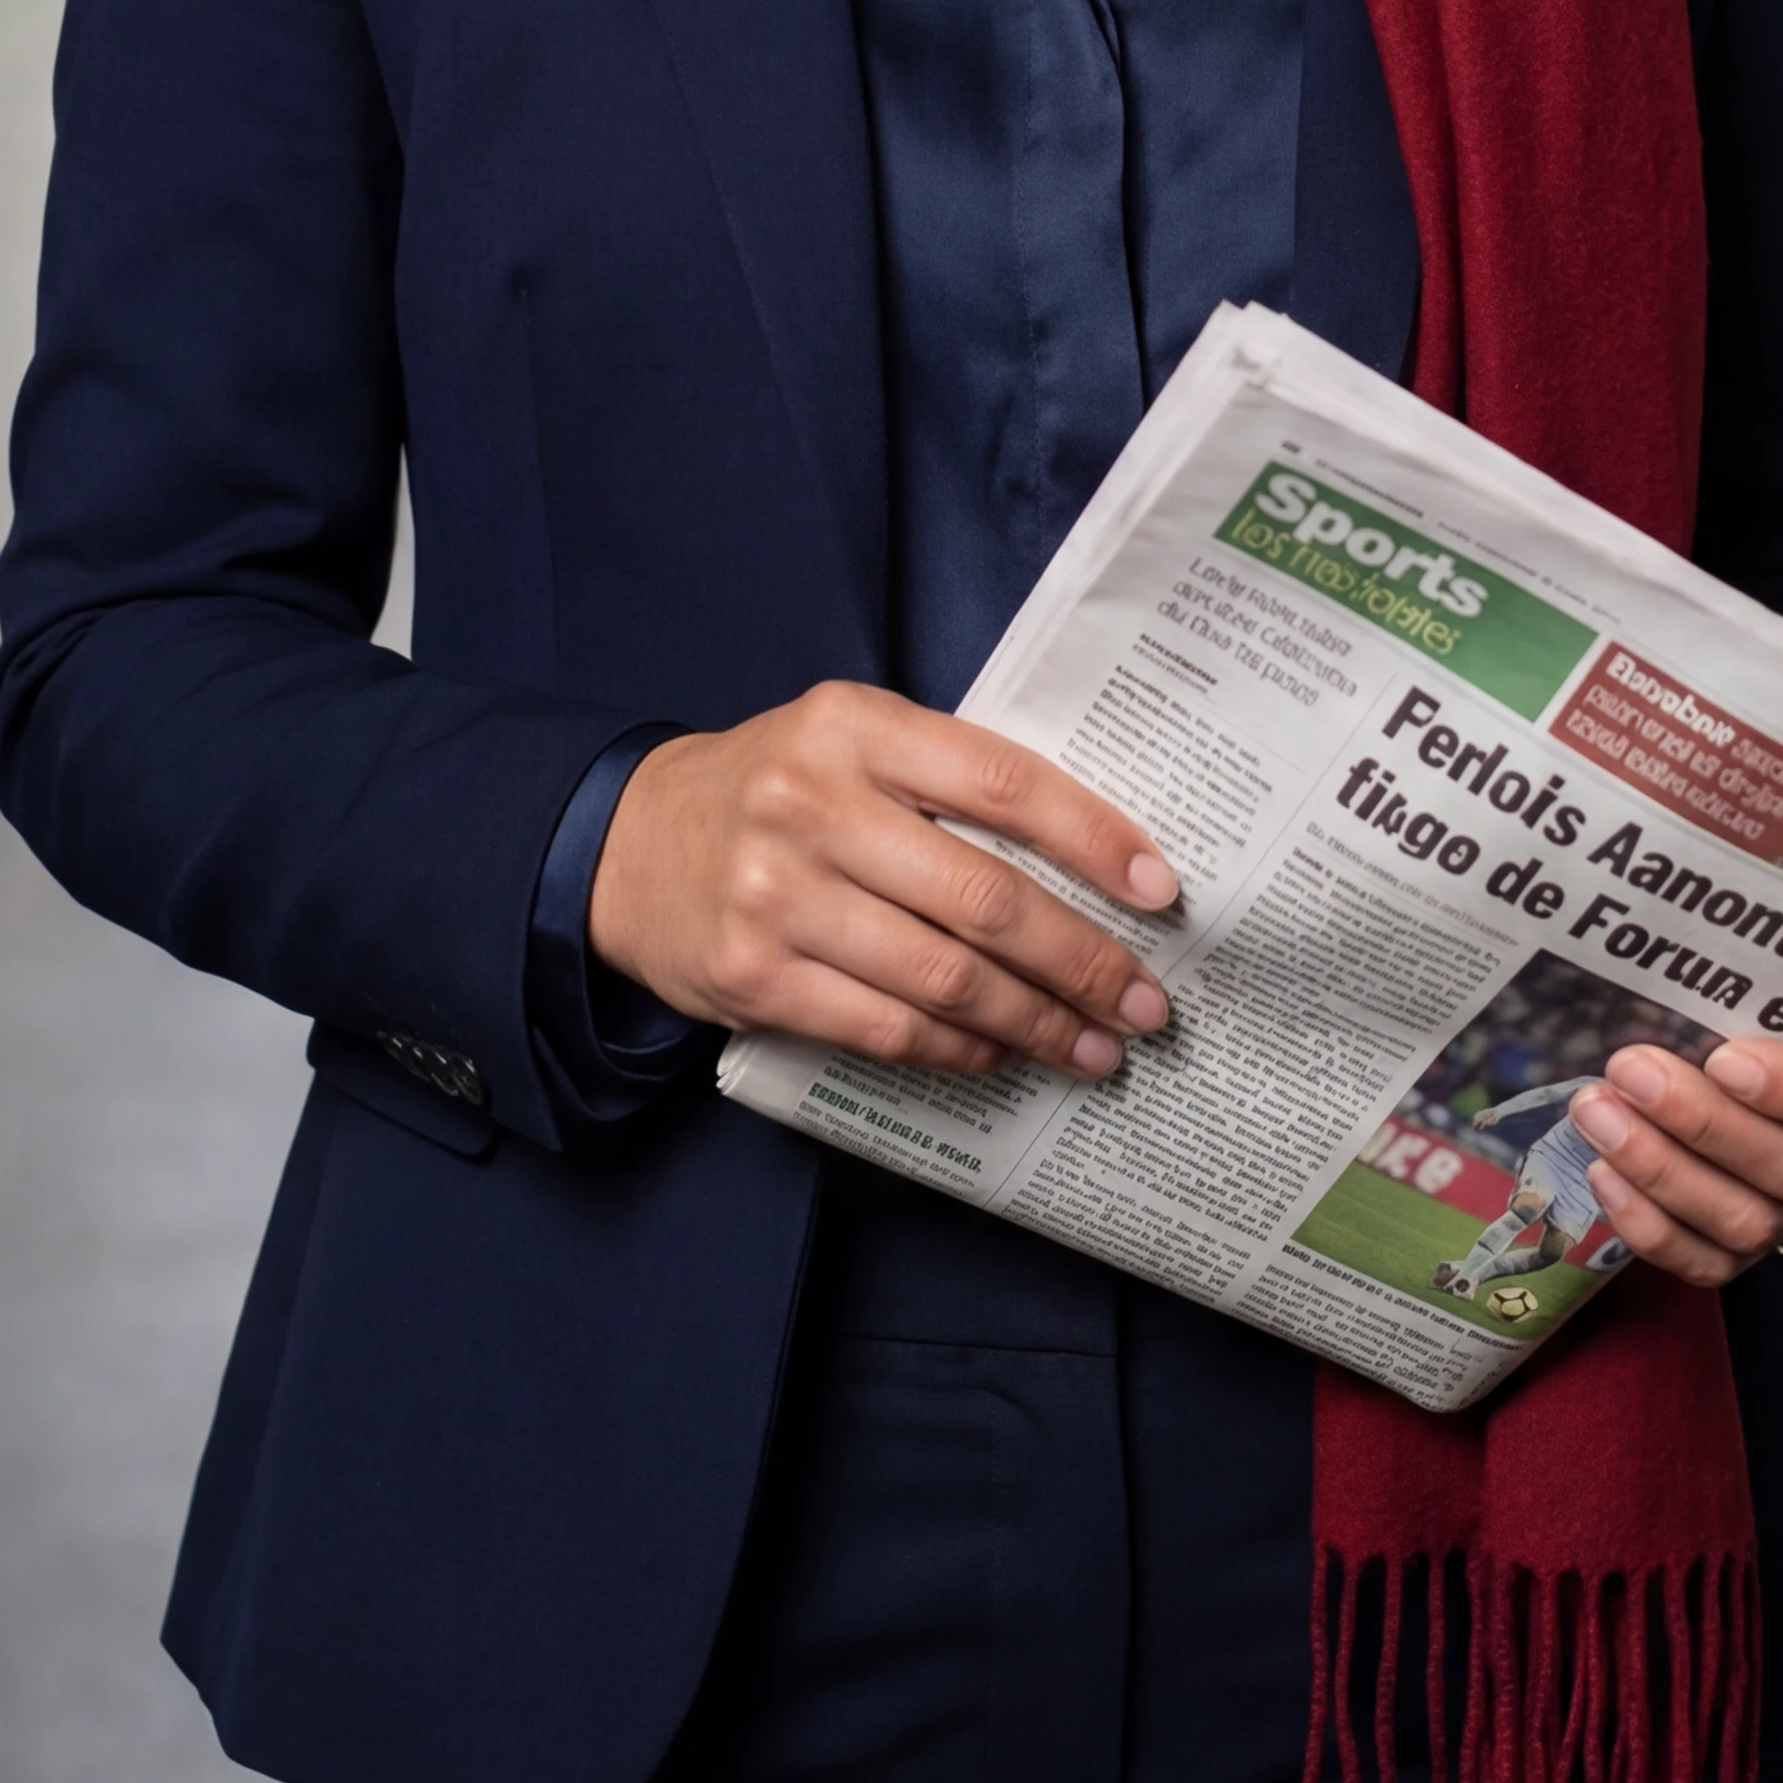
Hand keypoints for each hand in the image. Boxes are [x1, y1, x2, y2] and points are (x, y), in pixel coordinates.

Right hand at [589, 684, 1179, 1083]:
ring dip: (1035, 1024)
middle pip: (983, 898)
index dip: (1093, 839)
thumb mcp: (848, 740)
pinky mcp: (753, 979)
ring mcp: (776, 897)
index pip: (1001, 782)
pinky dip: (960, 1050)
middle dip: (1083, 961)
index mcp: (853, 726)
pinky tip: (1003, 1055)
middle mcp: (812, 805)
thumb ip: (947, 776)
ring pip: (943, 978)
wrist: (624, 845)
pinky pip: (885, 1028)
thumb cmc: (775, 789)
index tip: (1158, 892)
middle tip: (1147, 1004)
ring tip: (1095, 1050)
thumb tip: (1096, 855)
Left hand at [1569, 992, 1782, 1288]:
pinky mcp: (1767, 1240)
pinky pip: (1715, 1263)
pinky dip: (1654, 1230)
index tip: (1723, 1058)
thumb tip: (1700, 888)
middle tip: (1626, 1070)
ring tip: (1595, 1113)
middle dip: (1701, 1125)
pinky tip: (1605, 1176)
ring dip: (1662, 1173)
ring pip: (1752, 1223)